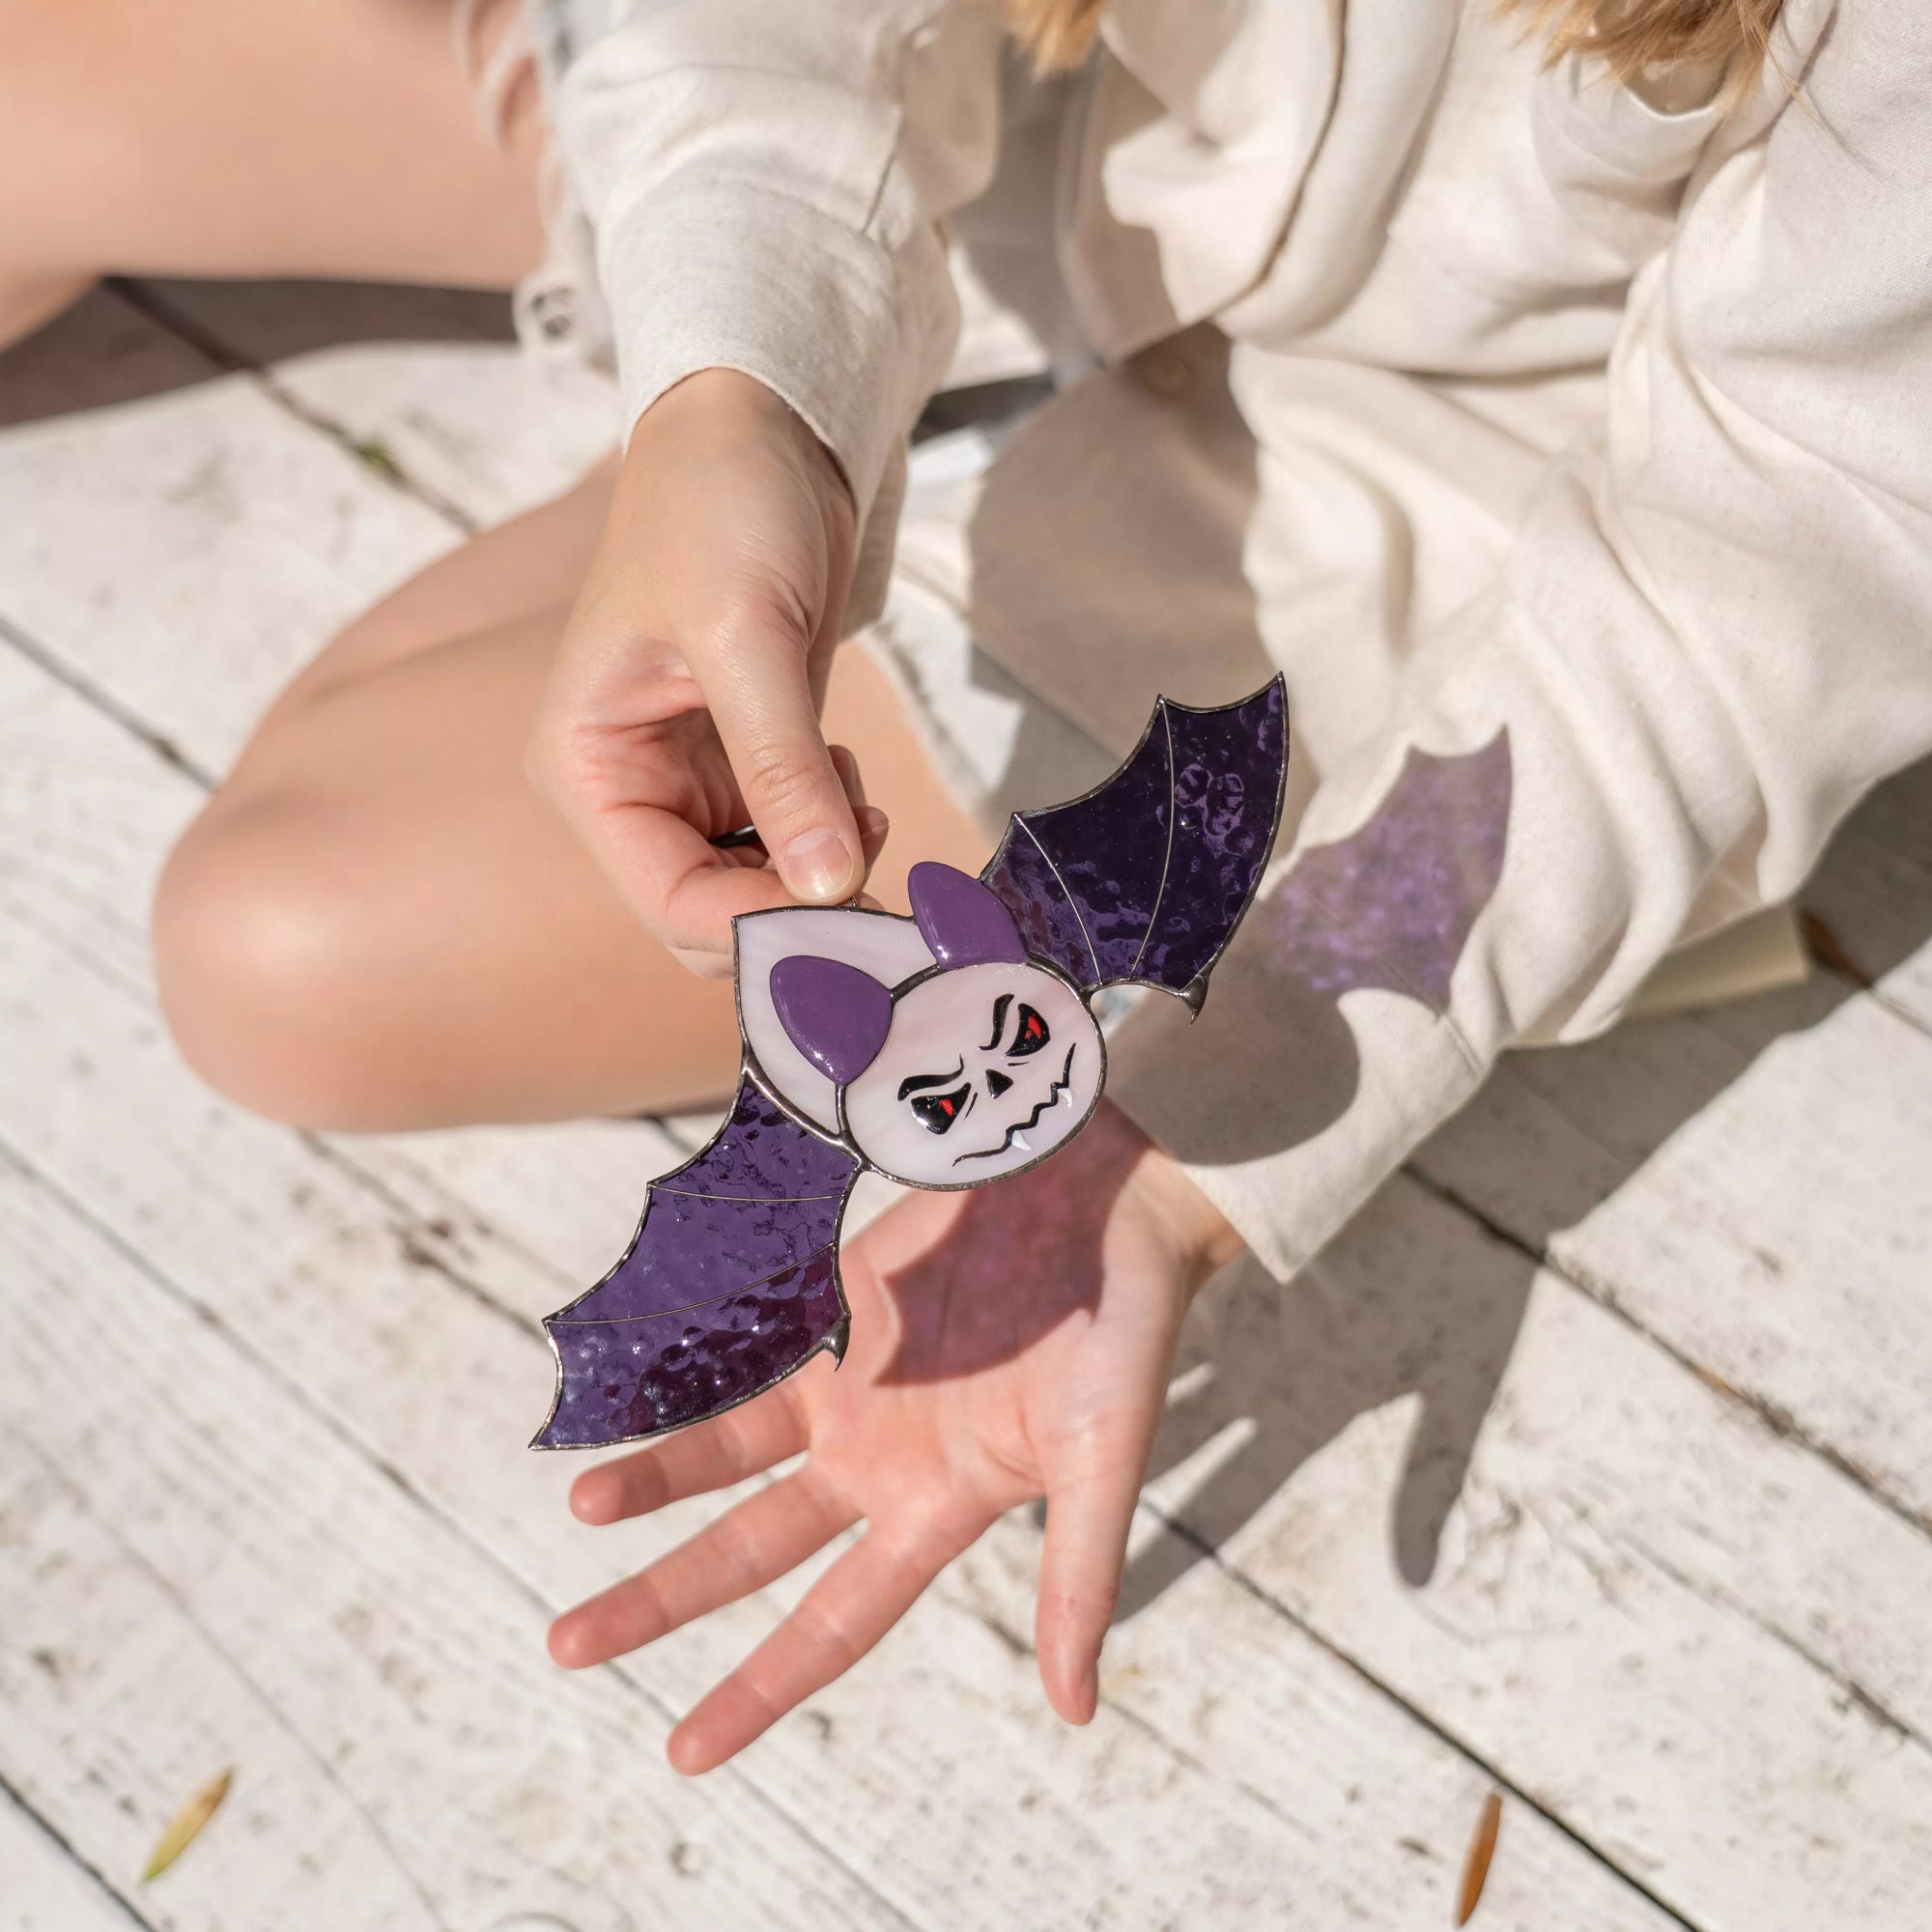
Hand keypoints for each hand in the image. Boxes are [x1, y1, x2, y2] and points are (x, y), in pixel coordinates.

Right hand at [527, 369, 884, 972]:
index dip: (761, 929)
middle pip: (712, 914)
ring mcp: (689, 782)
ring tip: (862, 800)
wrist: (760, 429)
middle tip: (887, 885)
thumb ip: (782, 768)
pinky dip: (834, 831)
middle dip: (798, 912)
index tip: (855, 922)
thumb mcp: (746, 635)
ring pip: (760, 889)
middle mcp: (629, 789)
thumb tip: (831, 888)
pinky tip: (848, 774)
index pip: (668, 901)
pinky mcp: (746, 764)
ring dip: (823, 872)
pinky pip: (792, 844)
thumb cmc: (719, 506)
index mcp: (587, 766)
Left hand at [548, 1102, 1243, 1771]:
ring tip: (583, 1505)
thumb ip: (1078, 1576)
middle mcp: (878, 1452)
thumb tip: (1077, 1711)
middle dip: (663, 1595)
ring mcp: (850, 1374)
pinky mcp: (834, 1294)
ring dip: (657, 1473)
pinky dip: (682, 1362)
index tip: (683, 1753)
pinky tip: (618, 1377)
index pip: (833, 1622)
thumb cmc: (1123, 1334)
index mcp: (937, 1507)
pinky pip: (739, 1339)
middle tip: (568, 1643)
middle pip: (749, 1545)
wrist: (1112, 1191)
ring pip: (727, 1443)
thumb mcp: (1101, 1461)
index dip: (759, 1689)